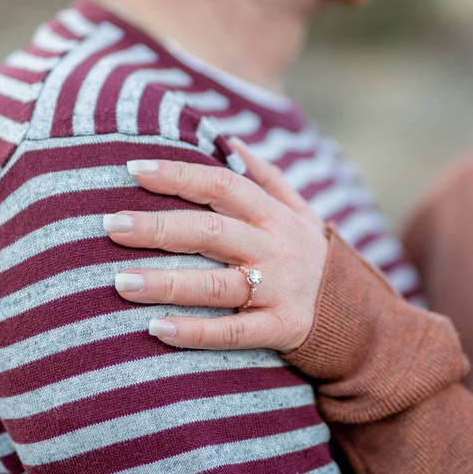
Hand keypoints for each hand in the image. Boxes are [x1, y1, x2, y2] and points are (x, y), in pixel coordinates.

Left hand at [104, 141, 326, 354]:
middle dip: (159, 228)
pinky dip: (194, 333)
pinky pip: (233, 333)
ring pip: (215, 286)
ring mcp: (278, 291)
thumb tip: (228, 139)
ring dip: (166, 283)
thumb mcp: (301, 212)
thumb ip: (267, 177)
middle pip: (211, 233)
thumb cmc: (313, 259)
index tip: (134, 169)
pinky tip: (155, 328)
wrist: (361, 317)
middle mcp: (276, 249)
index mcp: (274, 216)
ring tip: (120, 282)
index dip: (179, 175)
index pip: (222, 186)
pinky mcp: (280, 330)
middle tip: (111, 226)